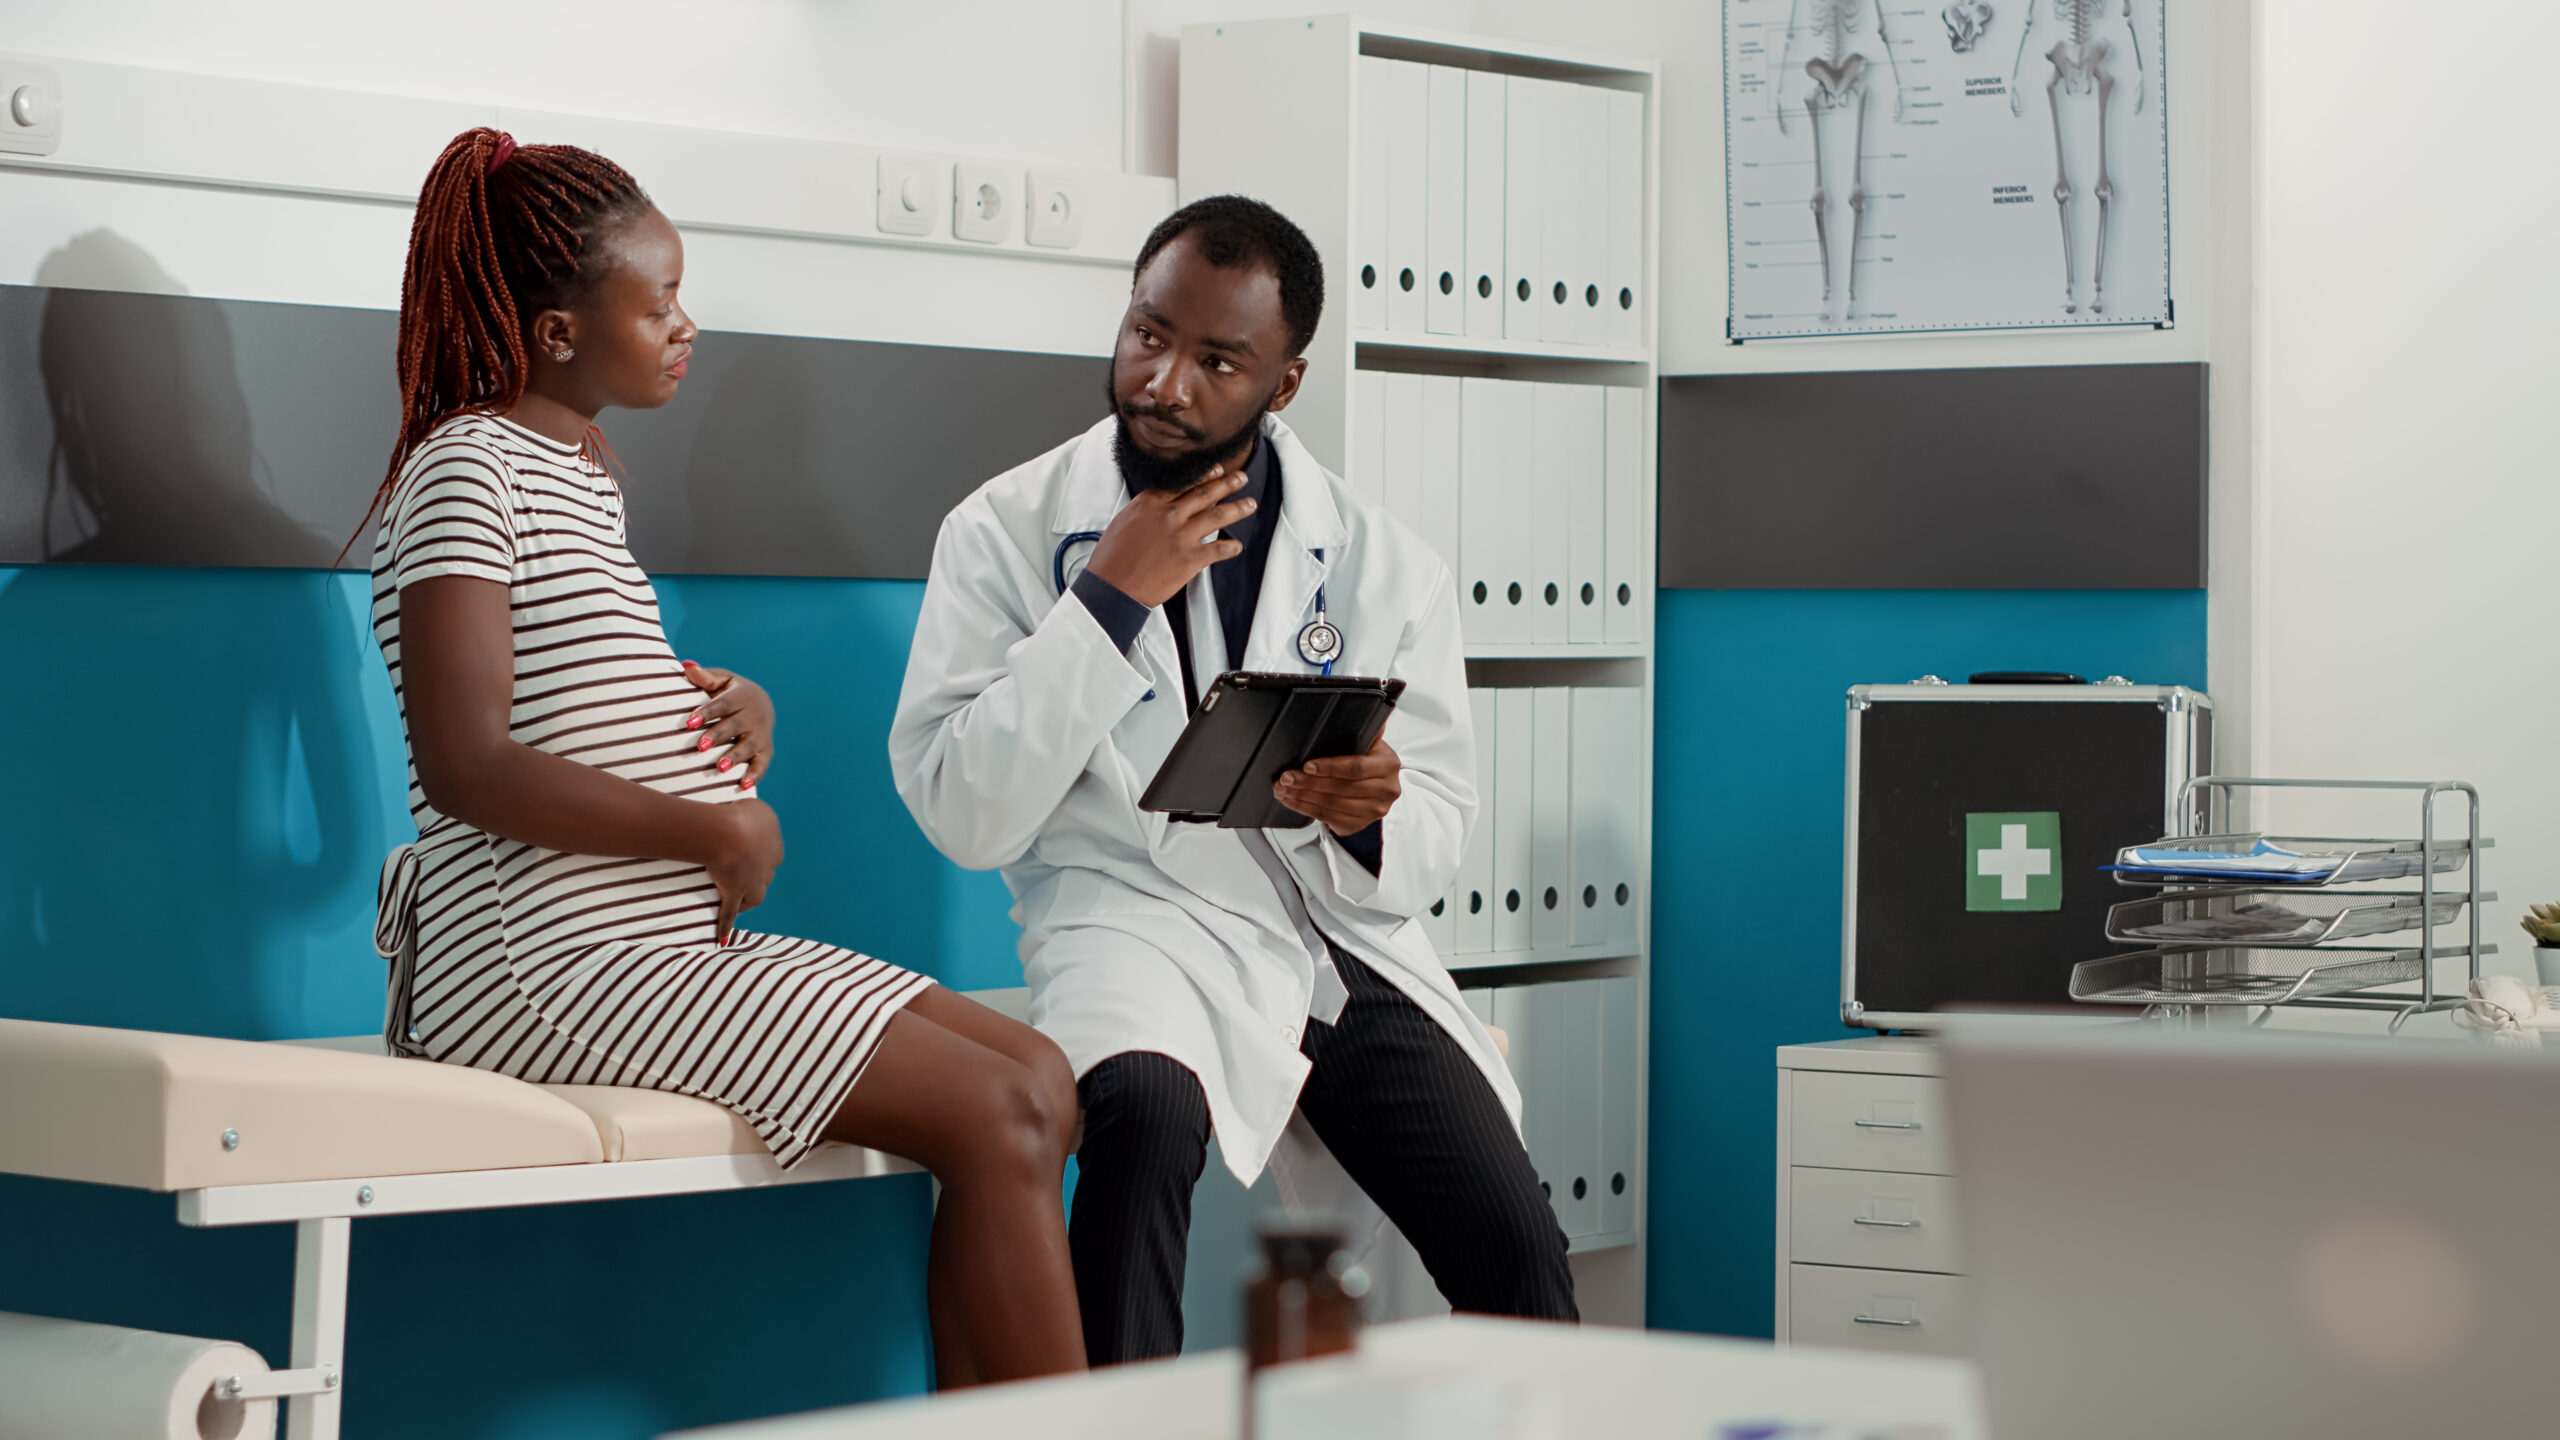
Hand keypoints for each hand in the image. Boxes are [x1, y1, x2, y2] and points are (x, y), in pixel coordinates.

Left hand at [682, 661, 774, 790]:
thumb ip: (704, 677)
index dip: (707, 713)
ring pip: (748, 746)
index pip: (723, 704)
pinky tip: (742, 786)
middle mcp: (755, 715)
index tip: (689, 722)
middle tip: (700, 746)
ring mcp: (762, 734)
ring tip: (720, 767)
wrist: (762, 703)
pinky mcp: (766, 750)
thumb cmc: (732, 692)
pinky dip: (755, 775)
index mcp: (743, 695)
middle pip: (735, 726)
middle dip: (718, 736)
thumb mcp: (721, 681)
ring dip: (735, 757)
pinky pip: (762, 764)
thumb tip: (686, 665)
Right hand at [707, 798, 783, 943]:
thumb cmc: (742, 815)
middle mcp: (768, 866)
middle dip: (758, 876)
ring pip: (755, 896)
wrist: (731, 835)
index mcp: (775, 845)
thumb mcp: (755, 806)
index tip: (751, 851)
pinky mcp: (734, 894)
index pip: (773, 853)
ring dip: (748, 899)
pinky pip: (729, 914)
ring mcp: (752, 883)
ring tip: (739, 903)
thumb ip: (755, 814)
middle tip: (744, 874)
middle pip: (765, 875)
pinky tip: (723, 940)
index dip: (762, 853)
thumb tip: (749, 817)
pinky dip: (726, 926)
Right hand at [1084, 464, 1254, 606]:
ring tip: (1250, 504)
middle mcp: (1170, 514)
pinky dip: (1231, 547)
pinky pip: (1218, 549)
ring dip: (1237, 509)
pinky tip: (1237, 545)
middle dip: (1227, 483)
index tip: (1215, 470)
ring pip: (1217, 516)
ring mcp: (1182, 536)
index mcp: (1151, 502)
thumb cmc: (1112, 558)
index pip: (1183, 483)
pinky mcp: (1191, 558)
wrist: (1113, 586)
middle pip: (1205, 493)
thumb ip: (1147, 509)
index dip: (1203, 476)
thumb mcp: (1124, 520)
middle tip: (1240, 477)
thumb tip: (1159, 505)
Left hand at [1274, 735, 1401, 836]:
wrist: (1376, 785)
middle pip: (1341, 788)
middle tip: (1287, 777)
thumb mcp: (1369, 742)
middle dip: (1309, 783)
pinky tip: (1292, 800)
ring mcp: (1373, 811)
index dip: (1330, 767)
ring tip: (1283, 788)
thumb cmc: (1368, 759)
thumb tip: (1364, 699)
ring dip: (1303, 797)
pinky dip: (1305, 809)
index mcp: (1388, 765)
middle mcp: (1386, 790)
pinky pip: (1328, 818)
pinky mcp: (1358, 825)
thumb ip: (1365, 727)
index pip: (1356, 768)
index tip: (1307, 766)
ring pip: (1332, 805)